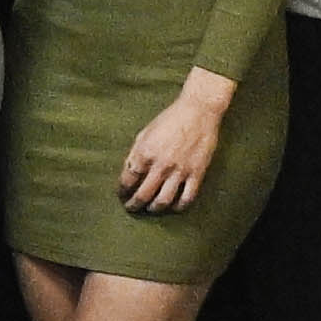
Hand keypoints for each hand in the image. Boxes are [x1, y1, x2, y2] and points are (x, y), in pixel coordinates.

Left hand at [117, 72, 235, 214]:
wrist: (198, 111)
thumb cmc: (170, 119)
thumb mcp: (145, 133)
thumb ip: (135, 153)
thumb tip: (128, 172)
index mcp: (145, 153)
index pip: (128, 180)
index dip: (122, 191)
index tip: (122, 195)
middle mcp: (161, 164)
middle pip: (143, 194)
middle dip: (134, 204)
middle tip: (131, 208)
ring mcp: (180, 170)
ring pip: (163, 201)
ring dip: (154, 209)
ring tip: (150, 209)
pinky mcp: (197, 173)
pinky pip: (187, 197)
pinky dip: (178, 206)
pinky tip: (173, 207)